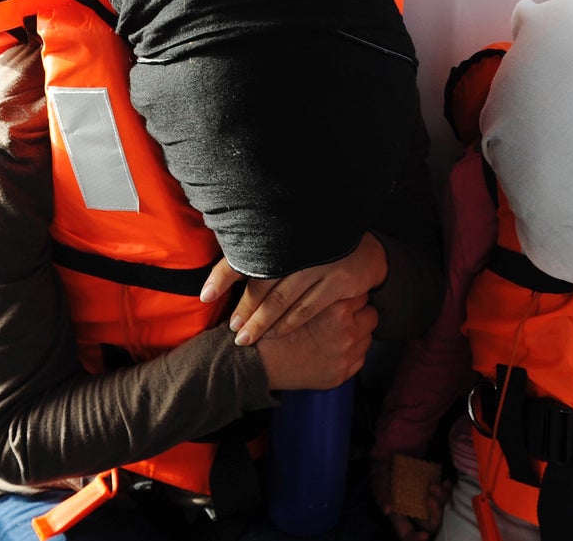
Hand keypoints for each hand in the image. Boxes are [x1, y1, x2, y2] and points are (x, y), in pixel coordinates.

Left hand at [202, 233, 387, 345]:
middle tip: (231, 328)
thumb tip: (222, 271)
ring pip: (283, 300)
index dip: (223, 275)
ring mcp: (320, 264)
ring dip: (261, 322)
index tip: (205, 295)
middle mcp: (299, 247)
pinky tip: (274, 333)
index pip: (247, 254)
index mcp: (283, 234)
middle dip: (244, 309)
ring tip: (245, 337)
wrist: (367, 248)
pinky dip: (288, 323)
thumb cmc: (320, 247)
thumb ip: (264, 251)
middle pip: (262, 282)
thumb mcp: (293, 242)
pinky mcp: (338, 281)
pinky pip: (307, 308)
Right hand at [257, 295, 376, 389]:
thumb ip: (323, 290)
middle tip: (340, 313)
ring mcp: (346, 356)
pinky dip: (350, 352)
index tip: (342, 296)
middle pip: (370, 314)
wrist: (258, 363)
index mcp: (337, 311)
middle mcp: (346, 333)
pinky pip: (359, 358)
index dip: (349, 294)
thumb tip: (341, 282)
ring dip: (357, 332)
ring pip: (367, 336)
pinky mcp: (341, 375)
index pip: (361, 294)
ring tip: (335, 331)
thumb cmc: (273, 328)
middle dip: (358, 313)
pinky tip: (333, 347)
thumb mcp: (297, 298)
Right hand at [370, 455, 449, 540]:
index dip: (416, 538)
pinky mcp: (433, 491)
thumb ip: (382, 497)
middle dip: (435, 514)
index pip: (408, 535)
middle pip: (431, 524)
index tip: (425, 536)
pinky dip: (447, 490)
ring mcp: (426, 502)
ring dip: (442, 499)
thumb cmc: (382, 473)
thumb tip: (388, 510)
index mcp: (400, 517)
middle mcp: (415, 512)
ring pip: (441, 510)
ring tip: (436, 485)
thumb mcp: (378, 484)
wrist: (391, 456)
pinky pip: (446, 496)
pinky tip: (445, 482)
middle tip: (431, 498)